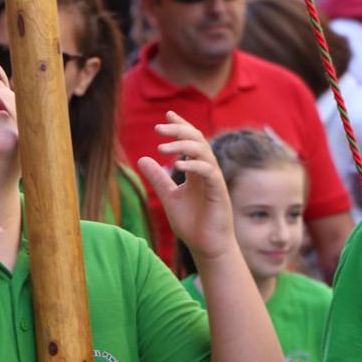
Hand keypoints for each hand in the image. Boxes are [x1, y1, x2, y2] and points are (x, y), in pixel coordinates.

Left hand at [138, 112, 233, 260]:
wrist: (206, 247)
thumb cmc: (192, 224)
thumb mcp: (169, 197)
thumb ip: (158, 178)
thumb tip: (142, 158)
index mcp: (196, 171)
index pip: (191, 141)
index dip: (181, 127)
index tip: (168, 115)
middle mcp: (207, 172)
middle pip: (198, 141)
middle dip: (179, 131)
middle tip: (158, 128)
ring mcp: (214, 181)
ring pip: (204, 152)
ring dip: (183, 146)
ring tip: (162, 147)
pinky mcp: (218, 192)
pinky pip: (209, 172)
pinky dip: (194, 166)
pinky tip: (177, 165)